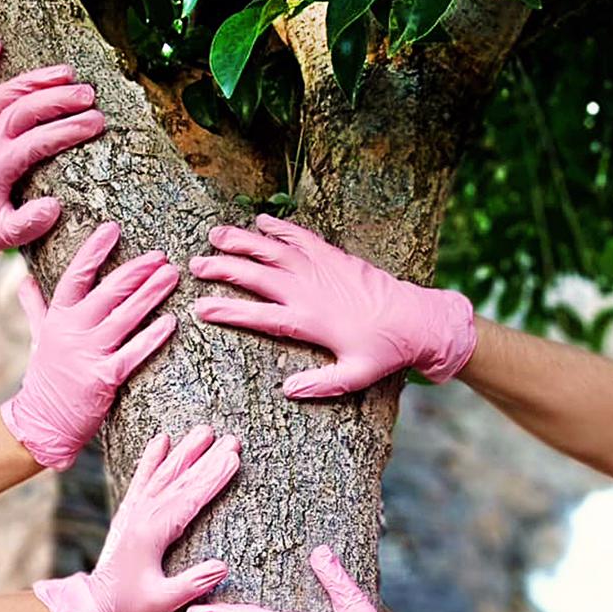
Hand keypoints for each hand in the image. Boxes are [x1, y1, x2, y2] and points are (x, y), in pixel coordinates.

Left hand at [0, 36, 103, 277]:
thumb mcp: (9, 236)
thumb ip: (28, 223)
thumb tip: (53, 205)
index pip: (38, 141)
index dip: (68, 131)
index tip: (96, 123)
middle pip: (24, 109)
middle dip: (59, 100)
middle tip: (90, 95)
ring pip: (7, 93)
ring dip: (37, 80)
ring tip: (69, 72)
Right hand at [0, 222, 177, 469]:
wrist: (43, 421)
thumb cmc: (46, 376)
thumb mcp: (38, 336)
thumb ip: (35, 306)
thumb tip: (24, 279)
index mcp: (58, 317)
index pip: (76, 275)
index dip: (93, 251)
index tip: (112, 229)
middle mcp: (73, 331)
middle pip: (108, 292)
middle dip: (136, 271)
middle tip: (160, 256)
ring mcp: (88, 354)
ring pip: (125, 317)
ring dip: (150, 295)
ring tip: (171, 276)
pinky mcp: (105, 378)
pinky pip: (133, 353)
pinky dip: (152, 337)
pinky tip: (171, 322)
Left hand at [34, 426, 239, 611]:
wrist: (94, 604)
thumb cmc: (130, 606)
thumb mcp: (163, 601)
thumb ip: (192, 583)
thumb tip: (222, 566)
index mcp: (152, 534)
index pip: (189, 500)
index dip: (213, 478)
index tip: (233, 459)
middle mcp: (143, 516)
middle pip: (180, 480)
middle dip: (207, 458)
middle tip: (232, 439)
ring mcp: (135, 512)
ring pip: (163, 474)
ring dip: (185, 451)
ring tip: (205, 430)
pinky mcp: (130, 513)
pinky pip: (142, 479)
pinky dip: (151, 458)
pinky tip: (162, 438)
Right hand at [190, 214, 474, 395]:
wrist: (416, 318)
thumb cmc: (385, 351)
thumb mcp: (354, 376)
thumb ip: (320, 385)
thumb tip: (287, 390)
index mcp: (307, 322)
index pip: (257, 316)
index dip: (226, 311)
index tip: (200, 308)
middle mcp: (308, 291)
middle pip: (255, 276)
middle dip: (222, 268)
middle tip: (195, 265)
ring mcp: (320, 269)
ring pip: (272, 250)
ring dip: (242, 241)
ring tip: (215, 234)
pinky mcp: (334, 256)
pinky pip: (300, 237)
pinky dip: (279, 228)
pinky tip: (260, 222)